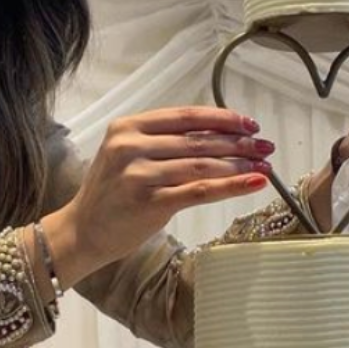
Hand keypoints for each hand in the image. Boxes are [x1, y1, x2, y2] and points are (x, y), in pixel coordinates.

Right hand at [41, 106, 271, 284]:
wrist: (83, 231)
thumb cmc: (111, 194)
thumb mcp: (128, 155)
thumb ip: (164, 143)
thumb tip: (221, 138)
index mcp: (128, 127)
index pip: (186, 116)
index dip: (222, 119)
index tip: (249, 124)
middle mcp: (131, 146)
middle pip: (198, 140)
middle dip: (239, 143)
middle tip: (266, 146)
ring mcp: (139, 174)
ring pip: (202, 164)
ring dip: (239, 164)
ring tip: (264, 166)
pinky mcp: (149, 202)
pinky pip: (200, 191)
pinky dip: (231, 185)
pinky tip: (253, 182)